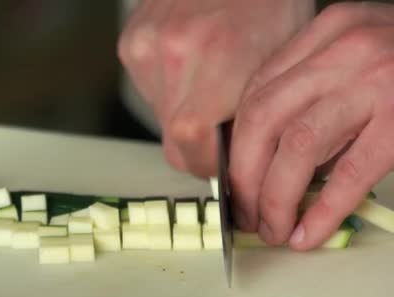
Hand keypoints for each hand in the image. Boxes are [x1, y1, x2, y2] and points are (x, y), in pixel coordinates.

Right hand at [118, 0, 313, 177]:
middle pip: (172, 140)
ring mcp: (146, 47)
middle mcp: (174, 52)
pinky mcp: (129, 44)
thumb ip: (254, 114)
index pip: (191, 142)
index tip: (222, 165)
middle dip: (198, 148)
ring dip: (183, 117)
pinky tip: (190, 68)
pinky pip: (149, 93)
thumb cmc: (267, 4)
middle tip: (221, 131)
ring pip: (161, 119)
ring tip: (208, 85)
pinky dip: (170, 93)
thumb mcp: (280, 61)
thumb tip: (235, 163)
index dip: (206, 164)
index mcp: (221, 56)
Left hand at [230, 2, 393, 250]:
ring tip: (274, 230)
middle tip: (246, 214)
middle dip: (244, 177)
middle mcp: (343, 51)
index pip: (257, 94)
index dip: (236, 148)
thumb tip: (273, 164)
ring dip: (276, 197)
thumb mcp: (359, 60)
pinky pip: (350, 171)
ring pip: (299, 145)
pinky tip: (308, 234)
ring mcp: (374, 81)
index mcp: (325, 32)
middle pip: (263, 119)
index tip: (233, 183)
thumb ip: (316, 98)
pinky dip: (323, 210)